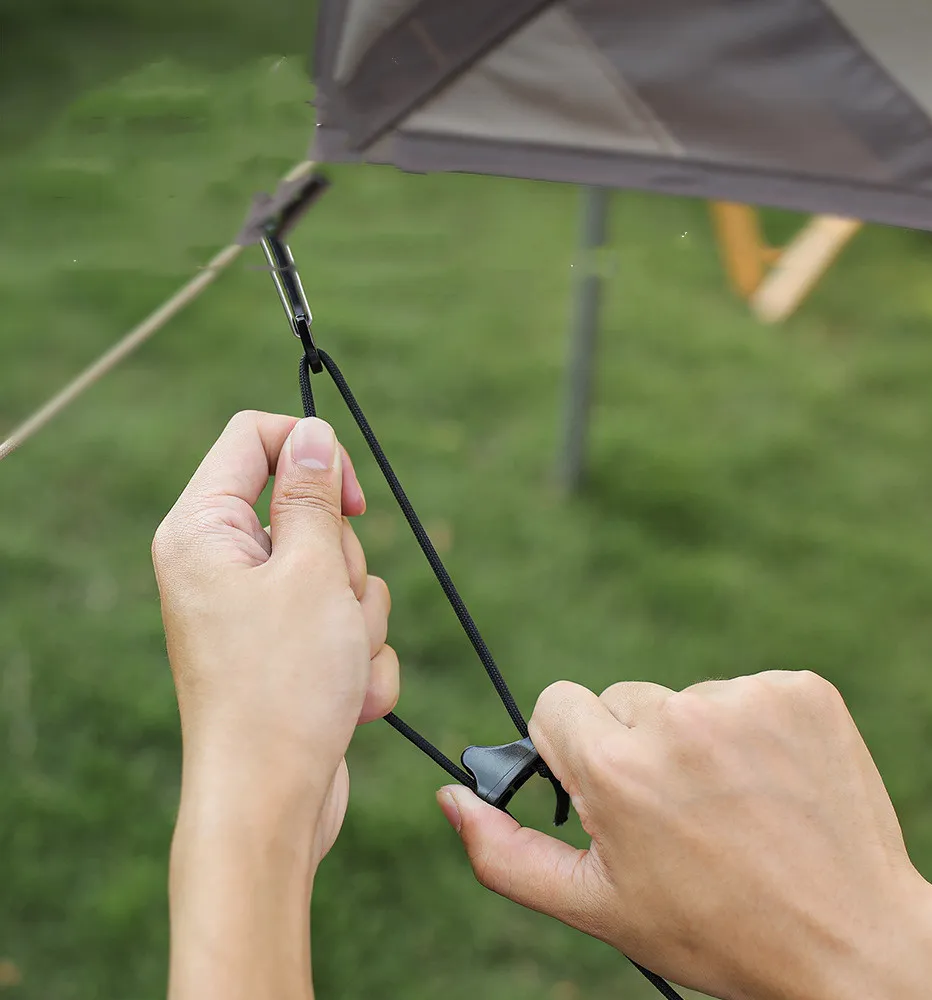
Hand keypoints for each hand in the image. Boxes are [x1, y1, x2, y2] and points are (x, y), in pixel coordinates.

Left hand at [154, 411, 397, 999]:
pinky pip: (345, 624)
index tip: (353, 501)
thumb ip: (313, 493)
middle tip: (329, 610)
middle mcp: (223, 563)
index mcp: (205, 530)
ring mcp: (257, 611)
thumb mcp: (310, 572)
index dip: (314, 451)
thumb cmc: (283, 686)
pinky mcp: (287, 650)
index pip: (256, 437)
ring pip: (339, 572)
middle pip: (310, 511)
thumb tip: (314, 434)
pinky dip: (359, 659)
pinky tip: (346, 701)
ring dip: (359, 619)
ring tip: (337, 665)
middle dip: (343, 561)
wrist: (272, 802)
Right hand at [437, 672, 931, 999]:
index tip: (609, 789)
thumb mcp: (599, 907)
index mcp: (616, 769)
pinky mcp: (799, 690)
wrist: (854, 942)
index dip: (576, 750)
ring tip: (734, 803)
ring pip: (684, 697)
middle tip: (680, 811)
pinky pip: (744, 690)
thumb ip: (506, 852)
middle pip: (620, 698)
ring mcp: (745, 699)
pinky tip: (773, 782)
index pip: (557, 704)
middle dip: (635, 745)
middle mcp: (676, 719)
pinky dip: (751, 728)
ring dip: (695, 739)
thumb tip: (452, 796)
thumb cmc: (715, 931)